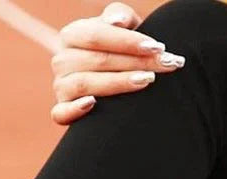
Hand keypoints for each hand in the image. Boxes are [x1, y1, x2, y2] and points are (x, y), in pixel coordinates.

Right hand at [51, 2, 185, 124]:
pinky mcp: (60, 110)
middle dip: (135, 62)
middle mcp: (62, 60)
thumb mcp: (124, 26)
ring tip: (147, 80)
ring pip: (85, 84)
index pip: (96, 36)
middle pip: (97, 60)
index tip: (157, 46)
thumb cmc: (121, 48)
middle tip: (166, 64)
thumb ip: (120, 16)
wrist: (115, 77)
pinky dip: (74, 110)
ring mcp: (60, 86)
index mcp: (72, 35)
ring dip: (118, 82)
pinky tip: (93, 104)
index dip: (127, 41)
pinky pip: (61, 113)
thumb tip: (117, 22)